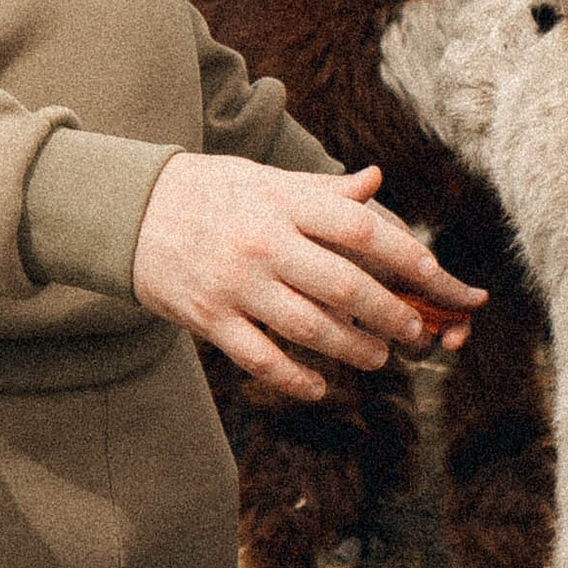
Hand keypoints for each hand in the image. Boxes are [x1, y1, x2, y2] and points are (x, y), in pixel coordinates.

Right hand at [133, 154, 486, 406]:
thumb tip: (376, 182)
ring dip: (354, 351)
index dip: (406, 256)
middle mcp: (263, 243)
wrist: (131, 210)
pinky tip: (321, 388)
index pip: (360, 230)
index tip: (436, 276)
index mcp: (283, 203)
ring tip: (379, 357)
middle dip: (391, 316)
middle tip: (416, 331)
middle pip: (345, 288)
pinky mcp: (209, 319)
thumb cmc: (212, 191)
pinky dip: (296, 380)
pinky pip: (261, 359)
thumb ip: (322, 191)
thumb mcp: (266, 180)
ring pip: (310, 329)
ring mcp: (235, 284)